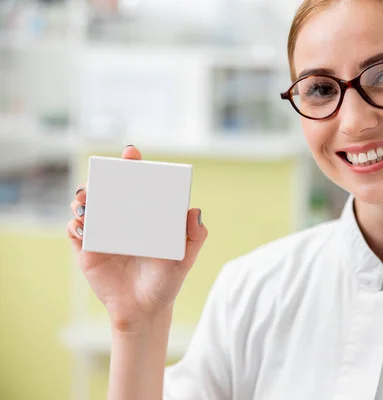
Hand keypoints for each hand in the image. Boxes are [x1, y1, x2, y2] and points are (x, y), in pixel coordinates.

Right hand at [66, 146, 207, 332]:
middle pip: (108, 190)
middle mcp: (123, 219)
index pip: (138, 184)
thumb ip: (194, 235)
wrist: (145, 310)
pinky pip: (75, 231)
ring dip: (83, 198)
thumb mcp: (185, 257)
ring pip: (87, 206)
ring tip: (86, 200)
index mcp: (145, 215)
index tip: (131, 153)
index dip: (133, 166)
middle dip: (102, 177)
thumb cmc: (166, 281)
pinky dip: (75, 224)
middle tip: (103, 176)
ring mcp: (103, 233)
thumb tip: (195, 210)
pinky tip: (82, 225)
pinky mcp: (87, 250)